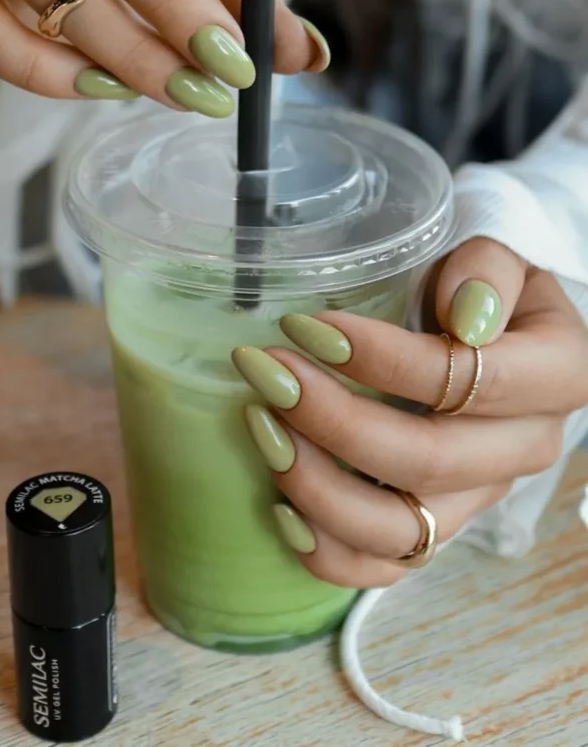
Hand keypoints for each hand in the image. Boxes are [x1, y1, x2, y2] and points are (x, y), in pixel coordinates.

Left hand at [232, 237, 587, 586]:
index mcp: (553, 374)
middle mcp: (524, 446)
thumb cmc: (476, 283)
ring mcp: (478, 495)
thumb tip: (469, 316)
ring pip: (400, 528)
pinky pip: (384, 566)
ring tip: (262, 429)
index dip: (382, 360)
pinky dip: (329, 551)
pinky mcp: (438, 525)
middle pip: (427, 461)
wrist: (485, 325)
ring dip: (319, 486)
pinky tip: (280, 509)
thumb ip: (487, 267)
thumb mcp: (496, 251)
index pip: (466, 381)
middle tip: (268, 373)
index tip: (307, 326)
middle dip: (334, 421)